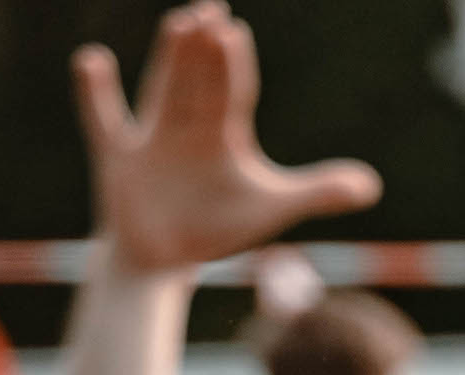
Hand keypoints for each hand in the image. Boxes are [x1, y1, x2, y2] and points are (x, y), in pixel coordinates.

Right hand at [74, 4, 380, 278]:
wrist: (162, 260)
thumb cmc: (214, 226)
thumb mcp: (269, 208)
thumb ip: (317, 192)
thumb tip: (373, 187)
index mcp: (223, 132)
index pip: (233, 93)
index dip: (233, 65)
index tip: (233, 32)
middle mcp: (188, 126)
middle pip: (200, 84)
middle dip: (204, 54)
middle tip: (208, 13)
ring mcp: (152, 139)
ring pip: (163, 92)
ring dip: (170, 62)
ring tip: (179, 23)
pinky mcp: (118, 159)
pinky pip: (106, 122)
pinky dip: (97, 95)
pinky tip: (91, 60)